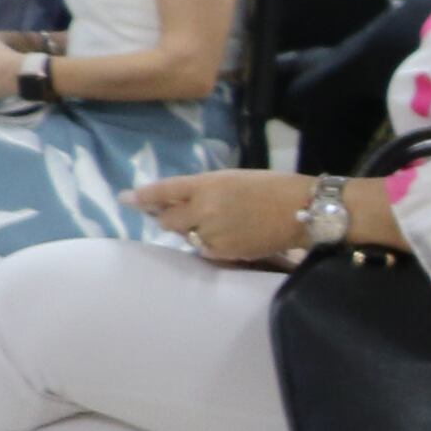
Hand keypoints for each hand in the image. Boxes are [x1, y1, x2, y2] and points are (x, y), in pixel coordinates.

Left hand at [131, 166, 319, 261]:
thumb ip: (203, 188)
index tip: (126, 198)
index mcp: (206, 184)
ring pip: (185, 236)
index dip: (141, 196)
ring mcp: (212, 232)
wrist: (304, 210)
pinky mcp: (224, 252)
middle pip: (167, 220)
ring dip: (193, 231)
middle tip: (187, 215)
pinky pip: (204, 250)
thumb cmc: (273, 187)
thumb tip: (177, 200)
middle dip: (172, 217)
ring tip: (219, 225)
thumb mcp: (233, 178)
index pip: (163, 191)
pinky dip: (210, 244)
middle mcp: (203, 209)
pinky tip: (230, 237)